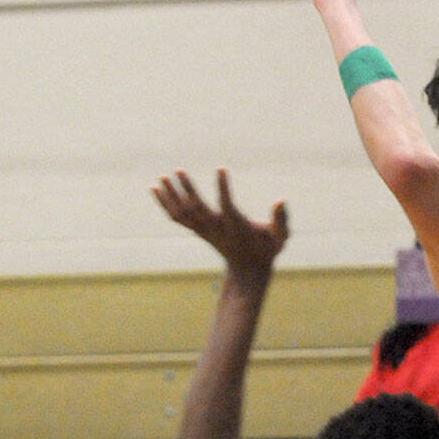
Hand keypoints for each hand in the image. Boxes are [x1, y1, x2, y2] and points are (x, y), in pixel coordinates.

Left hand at [152, 168, 288, 277]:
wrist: (249, 270)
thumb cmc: (267, 250)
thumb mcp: (280, 238)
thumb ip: (282, 221)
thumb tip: (280, 201)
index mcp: (236, 227)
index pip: (226, 205)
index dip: (223, 188)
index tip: (221, 169)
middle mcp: (216, 229)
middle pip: (197, 209)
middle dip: (186, 190)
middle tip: (177, 171)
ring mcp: (205, 231)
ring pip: (183, 214)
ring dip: (171, 196)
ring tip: (162, 178)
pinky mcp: (198, 232)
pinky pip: (178, 218)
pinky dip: (166, 205)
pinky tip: (157, 190)